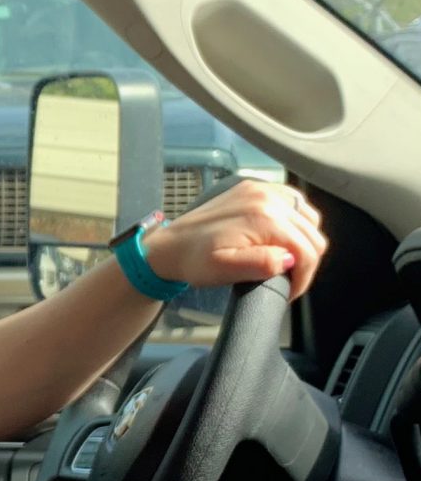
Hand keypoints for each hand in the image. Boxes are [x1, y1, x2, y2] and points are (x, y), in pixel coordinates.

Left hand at [140, 179, 327, 301]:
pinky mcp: (256, 188)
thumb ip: (261, 263)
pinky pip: (294, 203)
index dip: (304, 276)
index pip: (307, 250)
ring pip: (308, 217)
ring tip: (286, 261)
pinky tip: (283, 237)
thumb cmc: (194, 260)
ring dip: (304, 240)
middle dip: (306, 261)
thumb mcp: (224, 269)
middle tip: (289, 280)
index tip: (289, 291)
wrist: (169, 244)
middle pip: (311, 233)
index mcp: (264, 217)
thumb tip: (290, 259)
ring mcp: (263, 189)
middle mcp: (269, 198)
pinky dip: (296, 221)